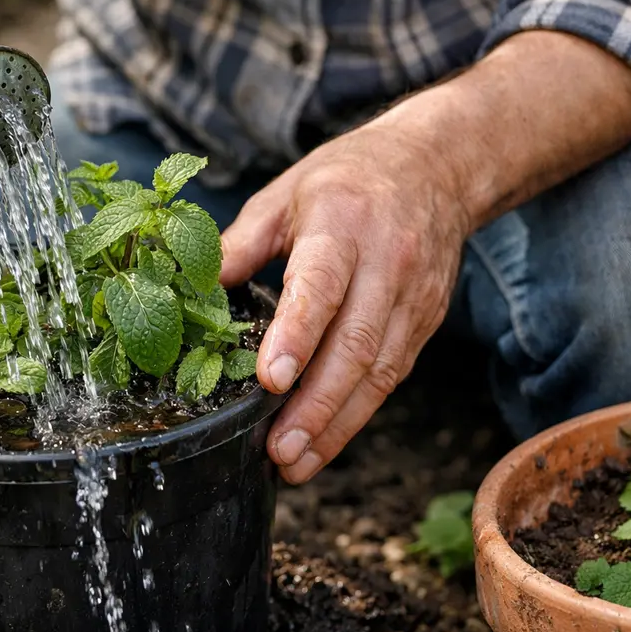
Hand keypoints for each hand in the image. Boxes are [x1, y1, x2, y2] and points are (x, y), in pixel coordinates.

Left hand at [219, 119, 471, 483]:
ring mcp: (413, 298)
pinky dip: (357, 416)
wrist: (437, 167)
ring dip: (336, 426)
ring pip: (379, 373)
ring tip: (295, 464)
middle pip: (355, 345)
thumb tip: (193, 290)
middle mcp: (387, 264)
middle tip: (277, 450)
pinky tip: (323, 445)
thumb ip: (240, 243)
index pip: (321, 285)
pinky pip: (392, 377)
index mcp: (342, 224)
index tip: (271, 379)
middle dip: (315, 406)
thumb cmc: (347, 179)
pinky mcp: (425, 322)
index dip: (298, 333)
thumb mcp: (285, 193)